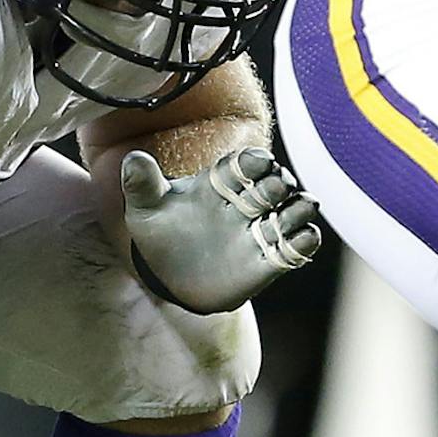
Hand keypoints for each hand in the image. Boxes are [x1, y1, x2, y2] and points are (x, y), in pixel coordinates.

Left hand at [122, 147, 321, 314]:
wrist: (167, 277)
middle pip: (274, 184)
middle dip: (278, 183)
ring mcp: (258, 233)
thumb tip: (133, 159)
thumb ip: (141, 184)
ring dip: (299, 209)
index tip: (257, 161)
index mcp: (218, 184)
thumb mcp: (145, 209)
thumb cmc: (159, 234)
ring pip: (294, 212)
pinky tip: (299, 239)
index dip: (254, 161)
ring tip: (294, 212)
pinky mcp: (267, 263)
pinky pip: (297, 248)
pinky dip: (304, 242)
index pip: (244, 164)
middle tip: (273, 188)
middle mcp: (244, 204)